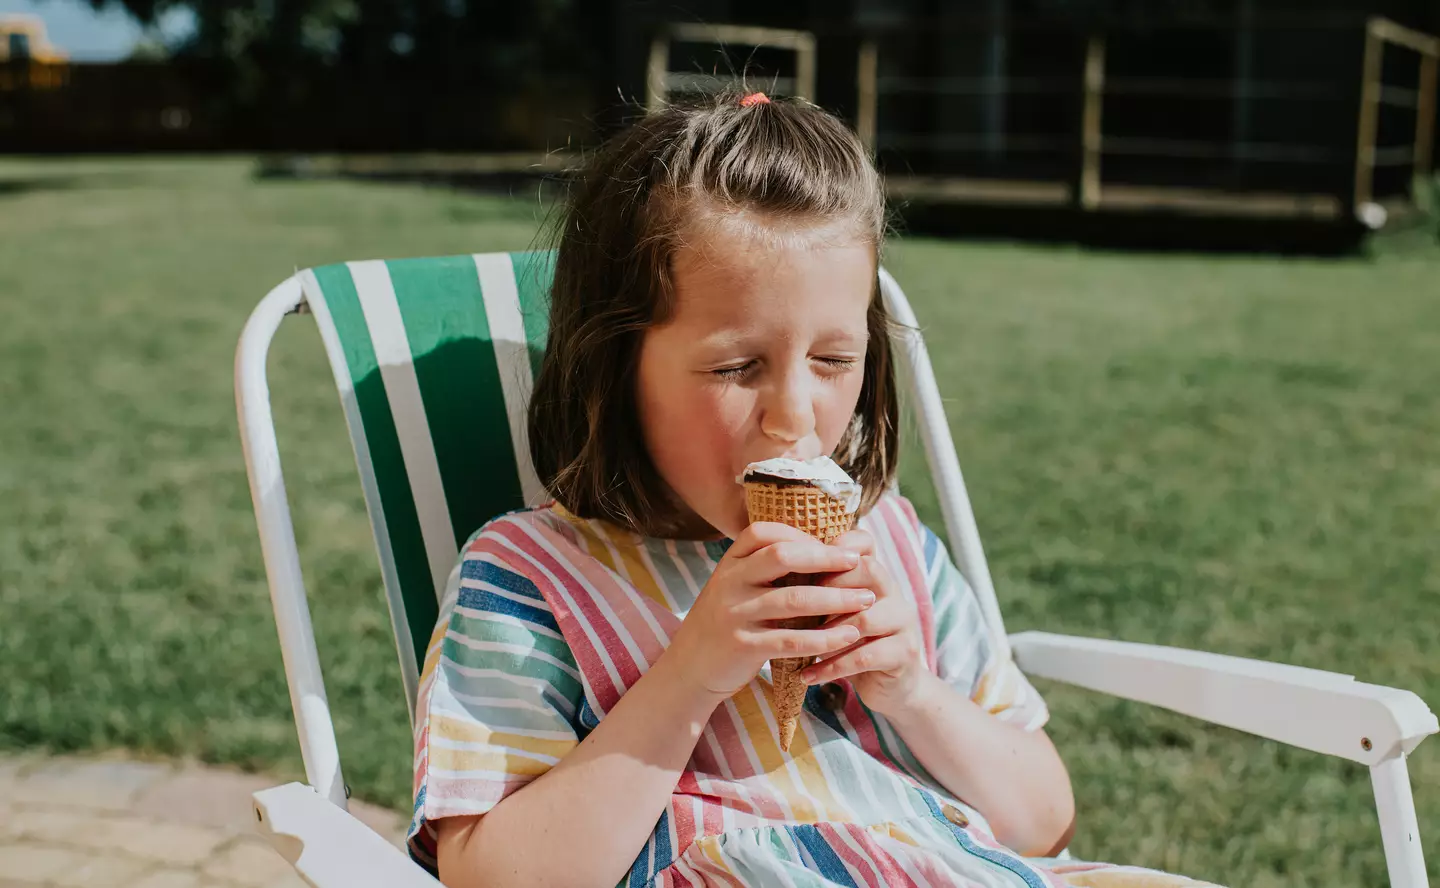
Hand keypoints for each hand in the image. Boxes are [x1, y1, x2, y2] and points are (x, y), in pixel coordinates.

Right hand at [662, 522, 873, 699]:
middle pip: (783, 557)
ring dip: (837, 599)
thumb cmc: (724, 623)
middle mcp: (729, 583)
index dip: (802, 534)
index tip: (833, 544)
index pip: (764, 532)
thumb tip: (818, 548)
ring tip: (867, 600)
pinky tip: (848, 636)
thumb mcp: (735, 588)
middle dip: (827, 558)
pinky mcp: (744, 647)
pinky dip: (825, 638)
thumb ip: (764, 570)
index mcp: (730, 563)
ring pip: (794, 599)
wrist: (688, 668)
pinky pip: (792, 639)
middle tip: (859, 563)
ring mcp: (734, 614)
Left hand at [801, 530, 926, 716]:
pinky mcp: (904, 654)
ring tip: (796, 646)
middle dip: (828, 588)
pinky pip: (865, 657)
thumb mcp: (835, 611)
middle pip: (868, 570)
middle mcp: (894, 592)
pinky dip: (832, 667)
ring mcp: (903, 622)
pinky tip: (807, 676)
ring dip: (825, 634)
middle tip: (792, 607)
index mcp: (876, 575)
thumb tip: (770, 569)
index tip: (796, 565)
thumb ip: (817, 590)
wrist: (889, 683)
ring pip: (864, 618)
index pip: (863, 543)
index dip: (832, 549)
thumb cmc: (850, 641)